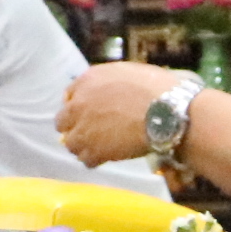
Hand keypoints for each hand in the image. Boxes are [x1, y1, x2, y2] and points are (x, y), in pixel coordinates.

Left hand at [54, 62, 183, 166]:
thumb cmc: (157, 88)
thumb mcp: (129, 71)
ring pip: (71, 144)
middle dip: (76, 127)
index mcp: (88, 80)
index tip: (89, 113)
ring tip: (102, 147)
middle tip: (93, 132)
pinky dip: (96, 160)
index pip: (69, 95)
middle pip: (62, 122)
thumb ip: (110, 82)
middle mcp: (79, 104)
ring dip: (84, 146)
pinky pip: (86, 160)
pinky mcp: (94, 151)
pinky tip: (109, 157)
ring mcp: (84, 129)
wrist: (167, 112)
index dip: (80, 106)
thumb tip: (109, 91)